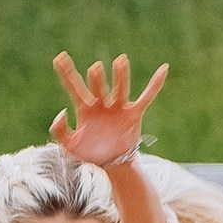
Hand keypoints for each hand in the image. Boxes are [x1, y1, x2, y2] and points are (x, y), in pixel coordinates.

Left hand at [49, 53, 166, 166]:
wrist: (111, 164)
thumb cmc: (90, 153)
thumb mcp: (69, 146)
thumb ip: (60, 131)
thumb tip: (62, 112)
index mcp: (85, 109)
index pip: (74, 87)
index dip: (66, 73)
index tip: (59, 57)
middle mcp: (101, 104)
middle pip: (98, 86)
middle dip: (97, 78)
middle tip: (95, 69)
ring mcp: (118, 107)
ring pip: (120, 88)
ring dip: (120, 76)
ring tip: (120, 61)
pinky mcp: (134, 113)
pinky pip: (147, 96)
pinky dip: (155, 84)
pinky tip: (163, 69)